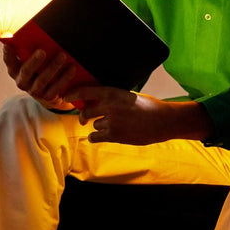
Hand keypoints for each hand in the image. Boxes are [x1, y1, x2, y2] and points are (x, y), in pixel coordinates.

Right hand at [3, 45, 76, 110]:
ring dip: (52, 68)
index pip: (8, 60)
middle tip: (42, 51)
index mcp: (15, 68)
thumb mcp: (30, 54)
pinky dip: (64, 79)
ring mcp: (34, 90)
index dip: (8, 53)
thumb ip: (21, 41)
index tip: (9, 44)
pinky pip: (55, 89)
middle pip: (26, 71)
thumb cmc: (39, 64)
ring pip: (42, 81)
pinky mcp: (47, 97)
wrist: (51, 88)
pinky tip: (72, 69)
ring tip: (62, 56)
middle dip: (34, 61)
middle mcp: (22, 80)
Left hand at [66, 87, 212, 145]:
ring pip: (94, 125)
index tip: (66, 97)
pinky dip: (96, 137)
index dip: (73, 94)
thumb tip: (94, 100)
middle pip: (86, 111)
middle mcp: (110, 106)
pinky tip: (101, 136)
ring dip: (98, 127)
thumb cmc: (148, 107)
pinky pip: (96, 137)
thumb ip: (112, 98)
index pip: (86, 91)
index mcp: (113, 93)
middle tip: (84, 118)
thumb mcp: (129, 96)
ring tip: (111, 126)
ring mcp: (112, 122)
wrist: (164, 121)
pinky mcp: (115, 135)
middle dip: (84, 116)